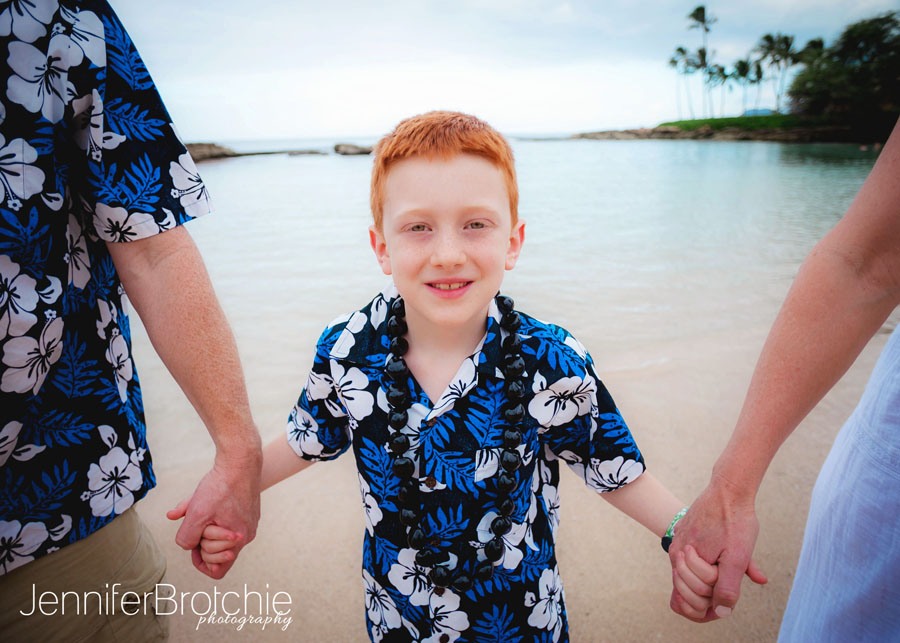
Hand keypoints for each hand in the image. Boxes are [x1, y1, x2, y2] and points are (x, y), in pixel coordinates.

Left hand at [166, 451, 260, 578]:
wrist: (241, 460)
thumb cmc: (220, 487)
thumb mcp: (196, 514)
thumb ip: (187, 537)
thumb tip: (187, 545)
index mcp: (238, 540)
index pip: (217, 570)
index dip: (201, 562)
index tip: (194, 546)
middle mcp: (246, 535)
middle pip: (217, 554)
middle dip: (203, 541)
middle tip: (200, 521)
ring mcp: (248, 522)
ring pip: (219, 536)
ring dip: (205, 526)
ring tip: (200, 508)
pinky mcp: (247, 510)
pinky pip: (225, 522)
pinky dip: (212, 516)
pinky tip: (207, 500)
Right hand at [668, 474, 767, 621]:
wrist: (729, 488)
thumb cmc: (734, 522)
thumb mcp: (737, 558)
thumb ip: (728, 588)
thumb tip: (721, 612)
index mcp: (683, 561)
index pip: (684, 602)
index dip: (706, 610)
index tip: (725, 602)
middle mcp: (676, 552)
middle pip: (687, 591)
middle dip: (709, 594)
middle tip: (730, 579)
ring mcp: (679, 541)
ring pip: (690, 574)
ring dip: (710, 578)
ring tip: (729, 565)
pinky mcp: (685, 532)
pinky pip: (691, 558)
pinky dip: (707, 564)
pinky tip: (723, 555)